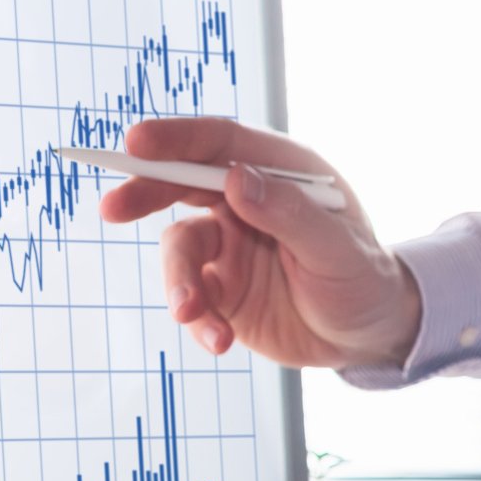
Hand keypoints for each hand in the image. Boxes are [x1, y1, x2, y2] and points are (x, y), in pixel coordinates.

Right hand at [96, 118, 421, 367]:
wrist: (368, 336)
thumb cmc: (364, 279)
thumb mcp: (338, 248)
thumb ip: (289, 213)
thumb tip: (236, 179)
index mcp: (279, 172)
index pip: (220, 143)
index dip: (176, 138)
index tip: (136, 143)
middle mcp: (246, 202)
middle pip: (182, 184)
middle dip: (145, 194)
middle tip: (113, 208)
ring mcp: (229, 246)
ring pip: (181, 251)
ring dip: (179, 283)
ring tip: (192, 314)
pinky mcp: (221, 290)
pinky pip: (192, 299)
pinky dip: (198, 321)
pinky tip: (219, 341)